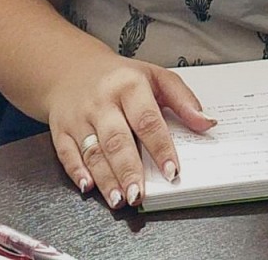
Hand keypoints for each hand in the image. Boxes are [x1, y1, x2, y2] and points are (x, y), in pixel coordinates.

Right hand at [46, 49, 215, 208]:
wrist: (73, 68)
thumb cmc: (120, 77)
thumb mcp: (155, 76)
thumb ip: (183, 99)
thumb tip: (207, 122)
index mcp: (129, 85)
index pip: (147, 119)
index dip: (160, 147)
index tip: (172, 171)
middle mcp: (102, 101)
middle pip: (117, 139)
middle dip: (128, 170)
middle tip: (139, 195)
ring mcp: (79, 116)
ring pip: (93, 152)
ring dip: (106, 179)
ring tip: (120, 200)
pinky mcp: (61, 129)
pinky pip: (67, 154)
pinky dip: (77, 172)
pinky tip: (88, 187)